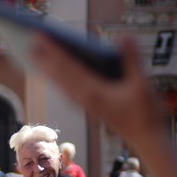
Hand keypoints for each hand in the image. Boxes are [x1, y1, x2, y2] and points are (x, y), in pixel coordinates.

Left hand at [31, 34, 166, 149]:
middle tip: (29, 44)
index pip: (69, 67)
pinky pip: (69, 92)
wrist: (146, 139)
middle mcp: (86, 99)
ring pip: (62, 85)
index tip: (41, 37)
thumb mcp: (143, 84)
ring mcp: (87, 105)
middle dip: (45, 59)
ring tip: (37, 58)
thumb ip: (133, 59)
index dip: (54, 50)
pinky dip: (60, 81)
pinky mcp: (91, 108)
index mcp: (94, 92)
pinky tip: (56, 76)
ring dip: (49, 71)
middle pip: (60, 76)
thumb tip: (124, 36)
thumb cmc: (145, 113)